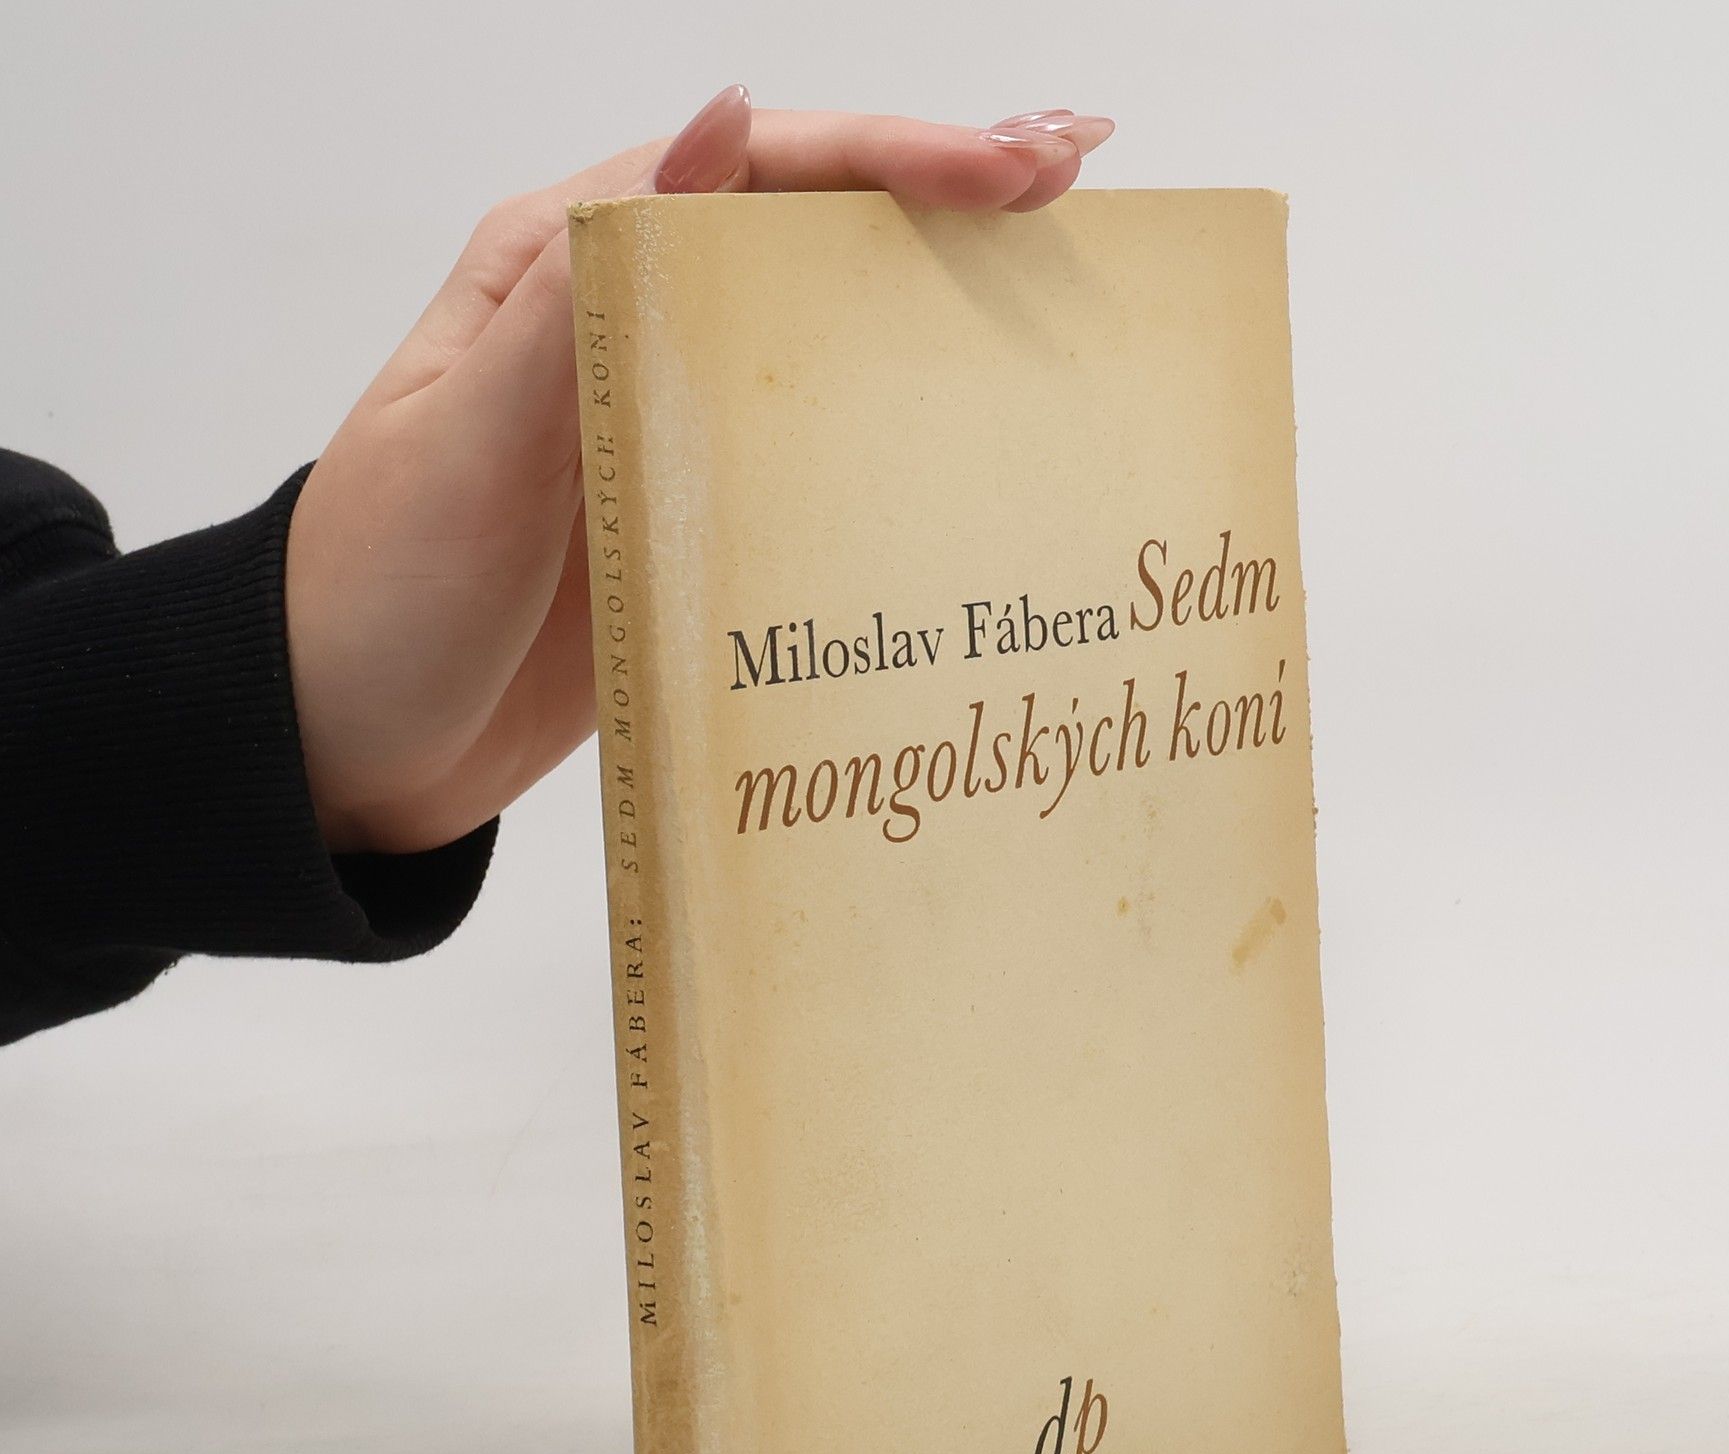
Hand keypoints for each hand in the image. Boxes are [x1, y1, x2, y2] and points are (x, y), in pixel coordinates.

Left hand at [285, 89, 1115, 854]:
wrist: (340, 748)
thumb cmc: (378, 596)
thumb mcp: (469, 439)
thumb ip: (587, 294)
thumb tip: (718, 120)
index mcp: (564, 266)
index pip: (755, 168)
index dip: (896, 157)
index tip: (1019, 169)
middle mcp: (625, 323)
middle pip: (808, 229)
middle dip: (945, 194)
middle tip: (1078, 178)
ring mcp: (665, 422)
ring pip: (822, 331)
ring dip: (937, 297)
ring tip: (1058, 272)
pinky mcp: (686, 516)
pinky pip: (806, 450)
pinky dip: (896, 427)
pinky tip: (974, 433)